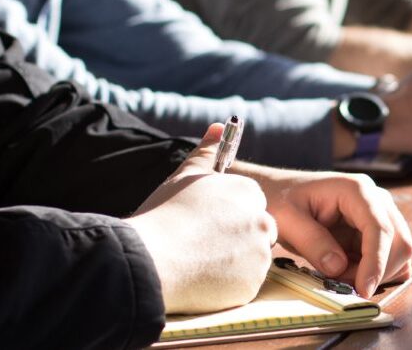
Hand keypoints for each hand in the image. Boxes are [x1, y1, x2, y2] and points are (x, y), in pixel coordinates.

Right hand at [126, 124, 276, 313]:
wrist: (150, 260)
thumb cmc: (164, 215)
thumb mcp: (185, 176)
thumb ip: (207, 152)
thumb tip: (218, 126)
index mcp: (248, 193)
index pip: (251, 204)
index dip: (228, 215)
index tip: (207, 223)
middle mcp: (261, 221)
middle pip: (257, 231)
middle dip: (236, 238)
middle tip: (202, 244)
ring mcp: (259, 255)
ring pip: (252, 258)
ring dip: (232, 261)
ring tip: (197, 260)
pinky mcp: (252, 285)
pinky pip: (244, 284)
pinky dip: (228, 284)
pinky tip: (201, 278)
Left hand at [248, 169, 411, 298]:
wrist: (279, 192)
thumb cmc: (281, 199)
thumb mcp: (287, 220)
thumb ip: (312, 242)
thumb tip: (338, 267)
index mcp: (356, 190)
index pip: (380, 228)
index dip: (376, 261)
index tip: (363, 289)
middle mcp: (376, 199)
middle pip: (399, 241)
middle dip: (378, 270)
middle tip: (344, 285)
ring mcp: (379, 214)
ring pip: (398, 251)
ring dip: (376, 273)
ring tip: (340, 276)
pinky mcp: (375, 230)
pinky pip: (389, 256)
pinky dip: (376, 272)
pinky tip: (350, 273)